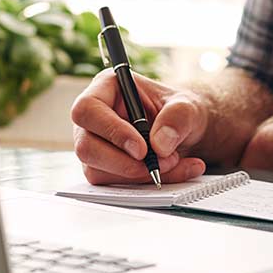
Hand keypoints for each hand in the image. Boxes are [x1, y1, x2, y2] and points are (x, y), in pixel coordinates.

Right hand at [71, 69, 208, 184]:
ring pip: (97, 170)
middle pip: (86, 146)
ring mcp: (95, 144)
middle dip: (123, 162)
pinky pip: (112, 184)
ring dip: (137, 174)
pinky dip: (143, 183)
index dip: (111, 131)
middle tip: (157, 164)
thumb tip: (159, 144)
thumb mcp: (187, 106)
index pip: (88, 109)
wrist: (187, 131)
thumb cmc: (179, 110)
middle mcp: (94, 117)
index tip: (141, 149)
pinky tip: (169, 172)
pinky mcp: (102, 167)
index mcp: (106, 88)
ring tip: (172, 162)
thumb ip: (177, 117)